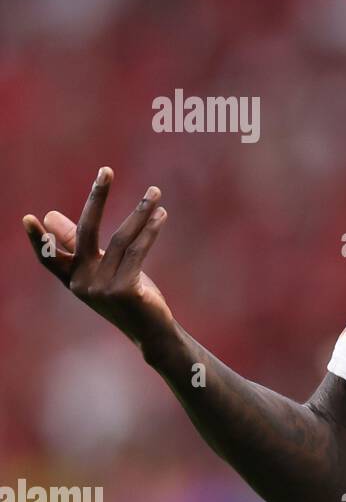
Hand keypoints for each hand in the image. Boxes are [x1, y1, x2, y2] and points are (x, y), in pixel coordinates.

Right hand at [22, 166, 175, 349]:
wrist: (151, 331)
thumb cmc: (125, 294)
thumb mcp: (100, 269)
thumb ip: (76, 244)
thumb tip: (49, 215)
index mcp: (72, 278)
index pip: (49, 257)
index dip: (38, 239)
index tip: (28, 218)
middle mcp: (82, 283)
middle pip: (86, 232)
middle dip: (97, 198)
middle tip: (106, 170)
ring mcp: (102, 288)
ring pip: (121, 239)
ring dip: (140, 212)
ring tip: (155, 192)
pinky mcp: (125, 290)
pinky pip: (138, 251)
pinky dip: (151, 230)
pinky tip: (161, 214)